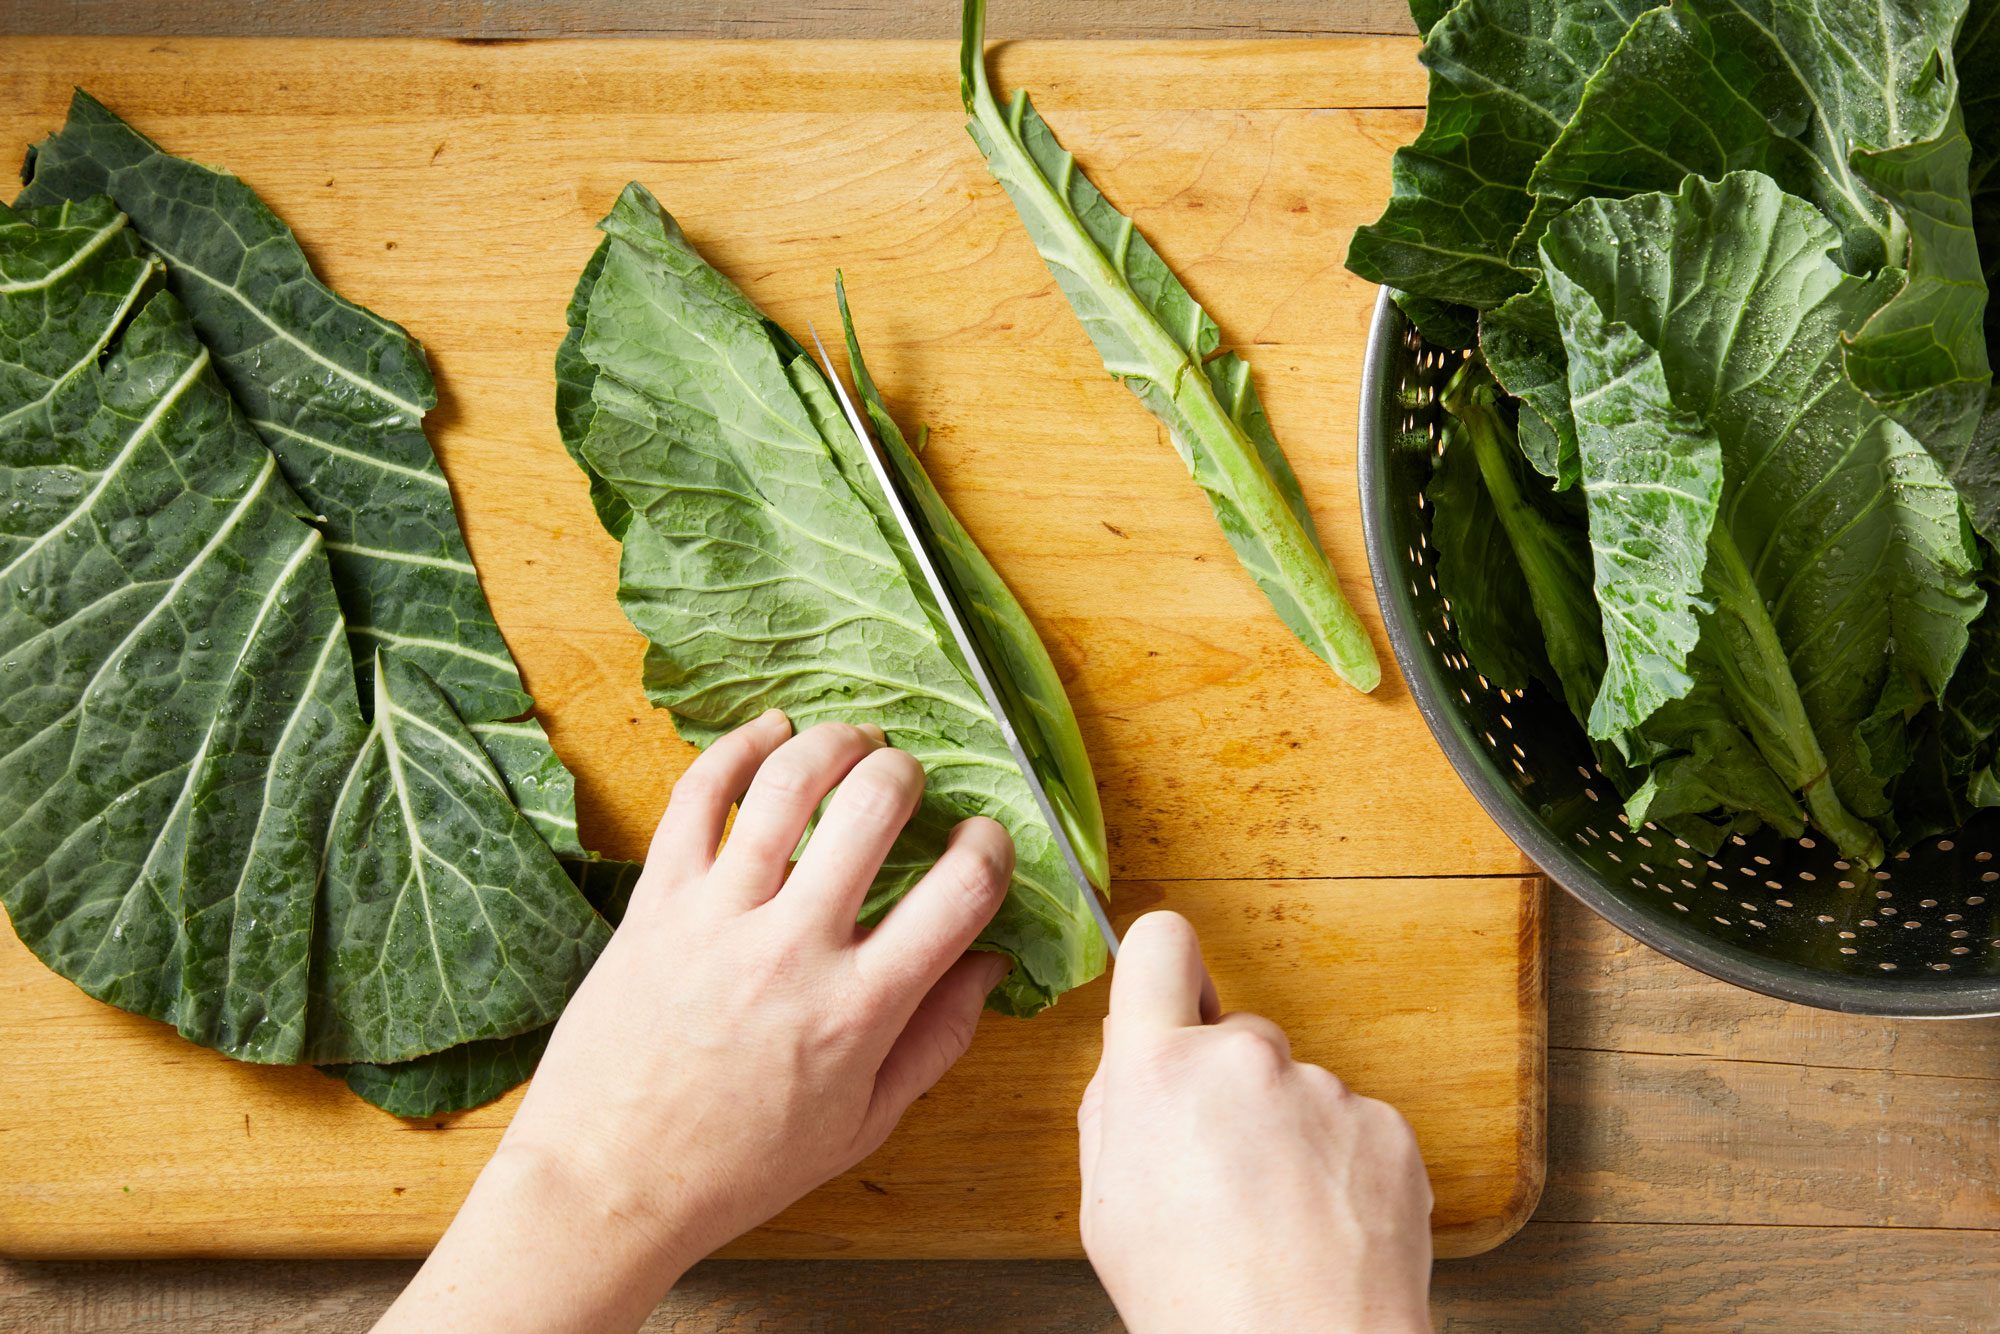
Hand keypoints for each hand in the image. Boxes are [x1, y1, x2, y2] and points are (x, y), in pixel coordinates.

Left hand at [379, 711, 1014, 1332]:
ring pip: (788, 782)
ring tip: (851, 740)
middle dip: (907, 773)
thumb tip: (990, 966)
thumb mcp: (862, 1125)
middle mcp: (794, 949)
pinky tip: (767, 733)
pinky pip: (699, 796)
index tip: (983, 841)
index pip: (962, 890)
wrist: (608, 1183)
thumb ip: (937, 1041)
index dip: (991, 846)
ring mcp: (719, 916)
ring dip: (833, 741)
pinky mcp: (656, 901)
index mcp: (859, 1009)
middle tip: (907, 781)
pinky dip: (737, 748)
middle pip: (876, 806)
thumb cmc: (737, 1167)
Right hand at [1078, 912, 1433, 1332]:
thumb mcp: (1106, 1205)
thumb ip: (1115, 1106)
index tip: (1173, 989)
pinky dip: (1341, 1164)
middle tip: (1223, 1165)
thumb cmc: (1195, 1301)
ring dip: (1289, 1130)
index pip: (1161, 943)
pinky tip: (1323, 1225)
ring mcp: (1323, 1087)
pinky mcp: (1386, 1124)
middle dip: (1229, 1082)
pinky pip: (1353, 1125)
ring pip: (1298, 1087)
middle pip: (1236, 1032)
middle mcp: (1245, 1057)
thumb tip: (1133, 1049)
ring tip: (1278, 1216)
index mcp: (1159, 1068)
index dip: (1164, 964)